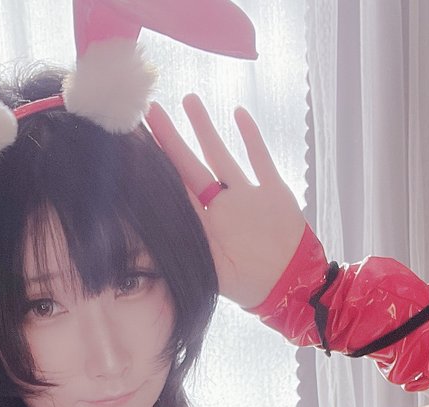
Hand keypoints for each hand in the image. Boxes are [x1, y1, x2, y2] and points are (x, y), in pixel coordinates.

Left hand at [146, 94, 306, 309]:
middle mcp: (221, 206)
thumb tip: (142, 248)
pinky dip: (251, 137)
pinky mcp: (273, 191)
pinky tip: (238, 113)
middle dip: (171, 140)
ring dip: (206, 130)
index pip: (174, 190)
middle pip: (190, 167)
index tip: (136, 144)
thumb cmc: (249, 284)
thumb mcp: (212, 272)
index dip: (156, 168)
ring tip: (189, 100)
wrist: (291, 285)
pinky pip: (260, 159)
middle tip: (151, 110)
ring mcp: (246, 196)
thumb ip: (185, 252)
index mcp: (204, 225)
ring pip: (221, 156)